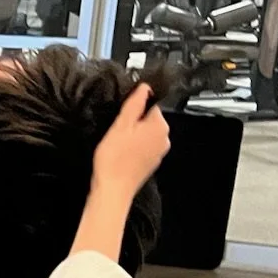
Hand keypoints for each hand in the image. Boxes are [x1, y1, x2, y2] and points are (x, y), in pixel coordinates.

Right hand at [93, 84, 171, 198]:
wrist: (113, 190)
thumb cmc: (114, 159)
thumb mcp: (120, 125)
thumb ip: (134, 103)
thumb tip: (144, 87)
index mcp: (159, 125)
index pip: (151, 104)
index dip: (134, 108)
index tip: (121, 117)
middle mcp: (164, 138)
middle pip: (148, 119)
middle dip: (133, 122)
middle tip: (116, 132)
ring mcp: (159, 152)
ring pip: (145, 134)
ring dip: (132, 136)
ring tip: (117, 145)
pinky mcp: (151, 163)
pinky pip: (143, 148)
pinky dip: (133, 149)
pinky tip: (121, 155)